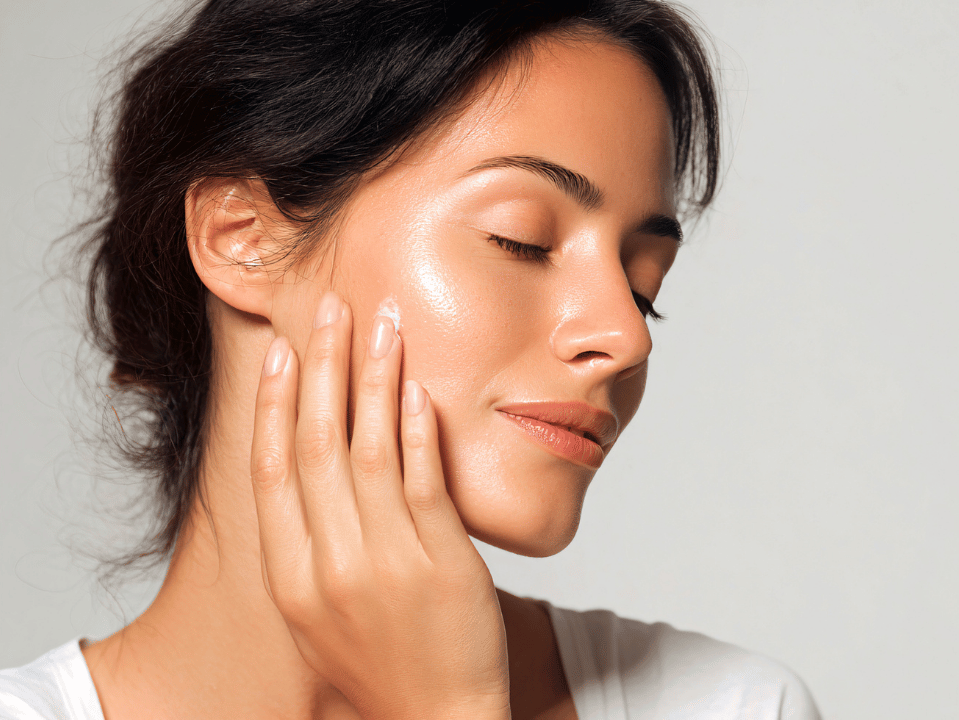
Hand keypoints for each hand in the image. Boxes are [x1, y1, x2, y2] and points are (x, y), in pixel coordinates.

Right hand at [250, 291, 510, 718]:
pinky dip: (418, 429)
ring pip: (370, 449)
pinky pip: (423, 480)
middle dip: (322, 367)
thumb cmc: (379, 665)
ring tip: (381, 322)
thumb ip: (308, 547)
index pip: (271, 471)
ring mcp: (384, 563)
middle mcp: (328, 565)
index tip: (280, 352)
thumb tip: (306, 473)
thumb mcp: (318, 614)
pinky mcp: (440, 561)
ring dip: (374, 378)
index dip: (274, 404)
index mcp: (290, 577)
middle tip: (328, 308)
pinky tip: (417, 386)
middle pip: (316, 445)